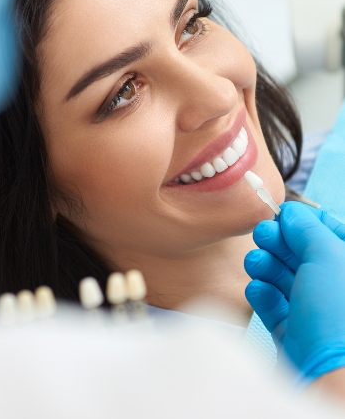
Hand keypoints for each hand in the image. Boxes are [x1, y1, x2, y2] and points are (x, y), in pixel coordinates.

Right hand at [244, 202, 344, 381]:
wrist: (331, 378)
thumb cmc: (339, 315)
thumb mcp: (326, 255)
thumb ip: (306, 228)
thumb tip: (290, 212)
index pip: (331, 233)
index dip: (304, 222)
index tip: (282, 216)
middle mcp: (337, 289)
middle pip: (303, 254)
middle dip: (279, 242)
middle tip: (262, 234)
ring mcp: (316, 312)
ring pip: (285, 278)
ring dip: (265, 265)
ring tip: (255, 263)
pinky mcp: (294, 334)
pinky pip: (274, 305)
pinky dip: (262, 294)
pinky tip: (257, 288)